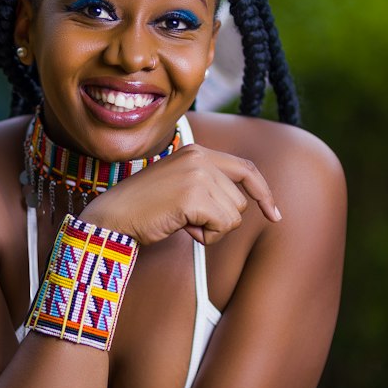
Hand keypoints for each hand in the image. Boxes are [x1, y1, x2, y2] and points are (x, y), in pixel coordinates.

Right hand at [78, 143, 280, 245]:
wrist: (113, 217)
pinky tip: (182, 229)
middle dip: (221, 219)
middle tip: (188, 220)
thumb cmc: (144, 209)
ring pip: (235, 215)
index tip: (274, 214)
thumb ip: (209, 185)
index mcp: (197, 151)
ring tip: (182, 222)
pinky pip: (223, 226)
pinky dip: (207, 236)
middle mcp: (199, 157)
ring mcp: (197, 175)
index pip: (246, 168)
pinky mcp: (194, 196)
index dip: (263, 192)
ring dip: (212, 229)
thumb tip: (244, 203)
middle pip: (241, 199)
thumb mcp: (180, 185)